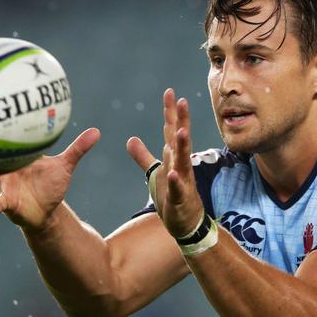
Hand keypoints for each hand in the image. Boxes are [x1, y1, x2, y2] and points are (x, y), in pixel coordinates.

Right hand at [0, 128, 100, 231]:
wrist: (46, 210)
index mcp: (21, 156)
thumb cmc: (51, 184)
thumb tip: (96, 131)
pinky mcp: (7, 202)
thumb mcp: (65, 166)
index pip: (11, 138)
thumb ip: (77, 149)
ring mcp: (5, 184)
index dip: (4, 125)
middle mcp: (8, 167)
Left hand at [127, 88, 203, 237]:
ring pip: (182, 160)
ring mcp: (183, 181)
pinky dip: (175, 180)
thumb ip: (143, 156)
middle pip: (180, 139)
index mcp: (173, 158)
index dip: (170, 112)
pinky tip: (172, 172)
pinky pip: (178, 188)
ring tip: (181, 130)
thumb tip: (130, 139)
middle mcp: (180, 165)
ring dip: (182, 146)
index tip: (169, 92)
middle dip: (181, 120)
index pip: (171, 130)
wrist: (185, 223)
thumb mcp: (154, 173)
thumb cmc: (172, 197)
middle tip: (182, 101)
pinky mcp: (180, 199)